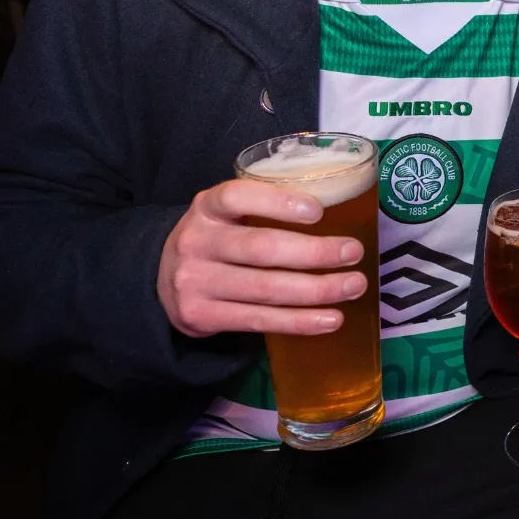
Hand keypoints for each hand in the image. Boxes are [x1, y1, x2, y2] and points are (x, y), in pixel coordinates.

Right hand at [157, 178, 369, 337]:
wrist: (165, 282)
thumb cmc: (218, 238)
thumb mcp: (227, 214)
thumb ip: (264, 208)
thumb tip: (341, 208)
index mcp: (206, 206)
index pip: (237, 197)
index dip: (278, 203)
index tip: (318, 211)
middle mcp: (196, 241)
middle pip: (261, 248)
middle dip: (314, 252)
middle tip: (354, 252)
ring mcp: (195, 282)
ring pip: (265, 289)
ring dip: (317, 290)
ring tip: (353, 286)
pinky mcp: (201, 317)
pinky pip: (259, 320)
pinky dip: (299, 321)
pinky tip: (330, 320)